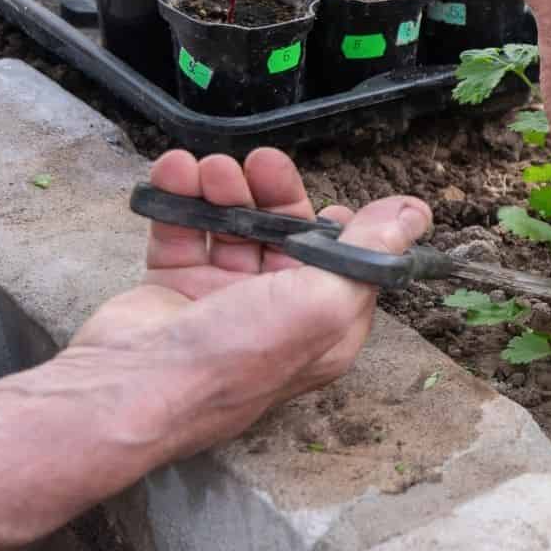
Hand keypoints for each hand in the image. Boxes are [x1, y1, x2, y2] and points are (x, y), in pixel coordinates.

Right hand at [64, 148, 430, 457]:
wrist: (132, 388)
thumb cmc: (238, 354)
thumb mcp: (324, 300)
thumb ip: (372, 252)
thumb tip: (417, 212)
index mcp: (324, 325)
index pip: (344, 264)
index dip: (338, 229)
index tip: (328, 204)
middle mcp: (277, 314)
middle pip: (286, 237)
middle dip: (274, 195)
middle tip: (259, 162)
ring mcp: (222, 301)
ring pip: (233, 227)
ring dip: (224, 190)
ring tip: (208, 168)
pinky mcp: (173, 287)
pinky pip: (182, 231)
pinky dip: (179, 199)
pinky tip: (173, 170)